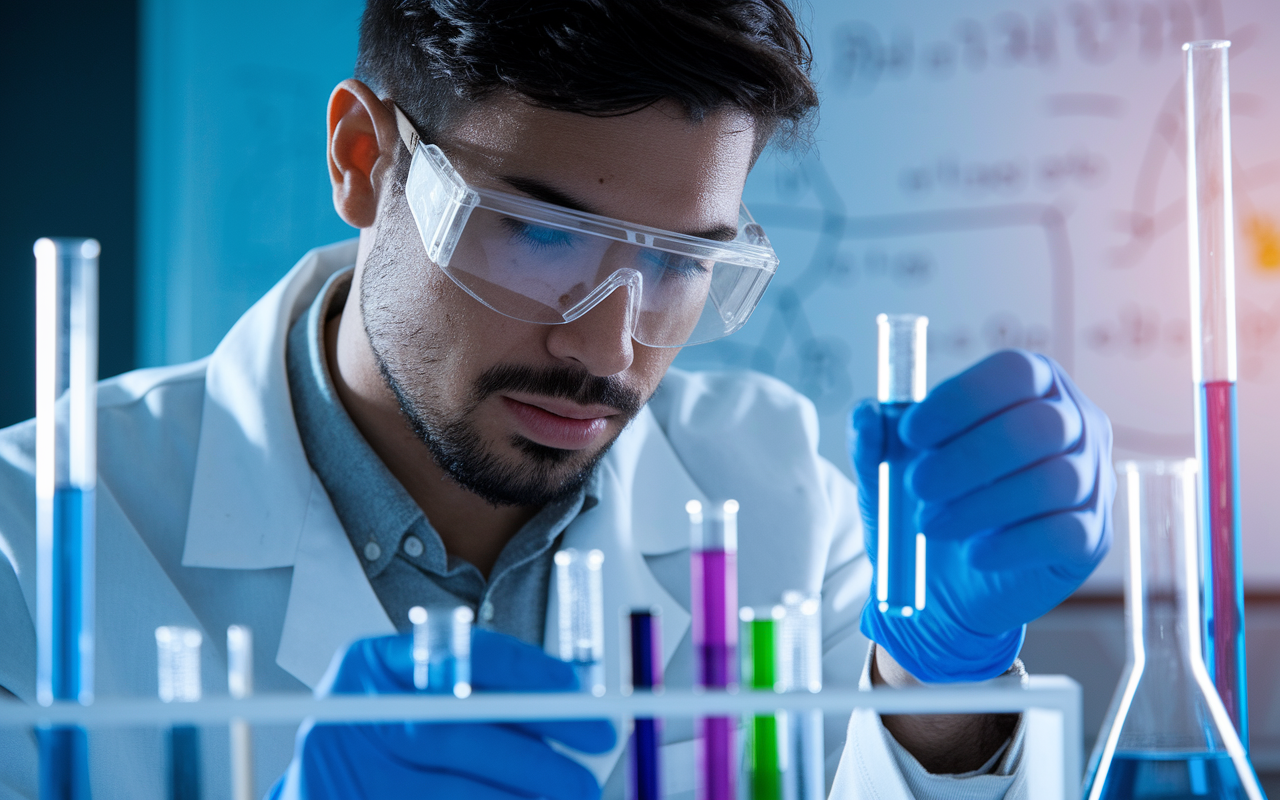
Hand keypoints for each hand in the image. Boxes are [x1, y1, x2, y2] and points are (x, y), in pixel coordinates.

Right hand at [277, 629, 616, 798]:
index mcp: (373, 663)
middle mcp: (348, 713)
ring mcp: (339, 774)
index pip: (457, 655)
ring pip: (446, 793)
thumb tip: (573, 701)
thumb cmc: (394, 736)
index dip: (527, 671)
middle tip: (585, 779)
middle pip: (452, 733)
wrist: (326, 782)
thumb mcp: (423, 694)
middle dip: (533, 760)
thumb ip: (483, 692)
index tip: (579, 691)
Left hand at [850, 350, 1112, 682]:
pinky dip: (1011, 544)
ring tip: (930, 525)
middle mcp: (1075, 424)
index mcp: (1032, 387)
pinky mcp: (1092, 537)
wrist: (943, 583)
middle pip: (1039, 425)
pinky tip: (973, 554)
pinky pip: (1065, 533)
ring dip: (982, 505)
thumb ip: (872, 438)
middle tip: (917, 487)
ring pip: (1055, 481)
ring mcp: (1091, 481)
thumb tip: (867, 413)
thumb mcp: (885, 471)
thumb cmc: (924, 504)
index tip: (909, 434)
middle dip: (968, 458)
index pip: (1014, 371)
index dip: (960, 399)